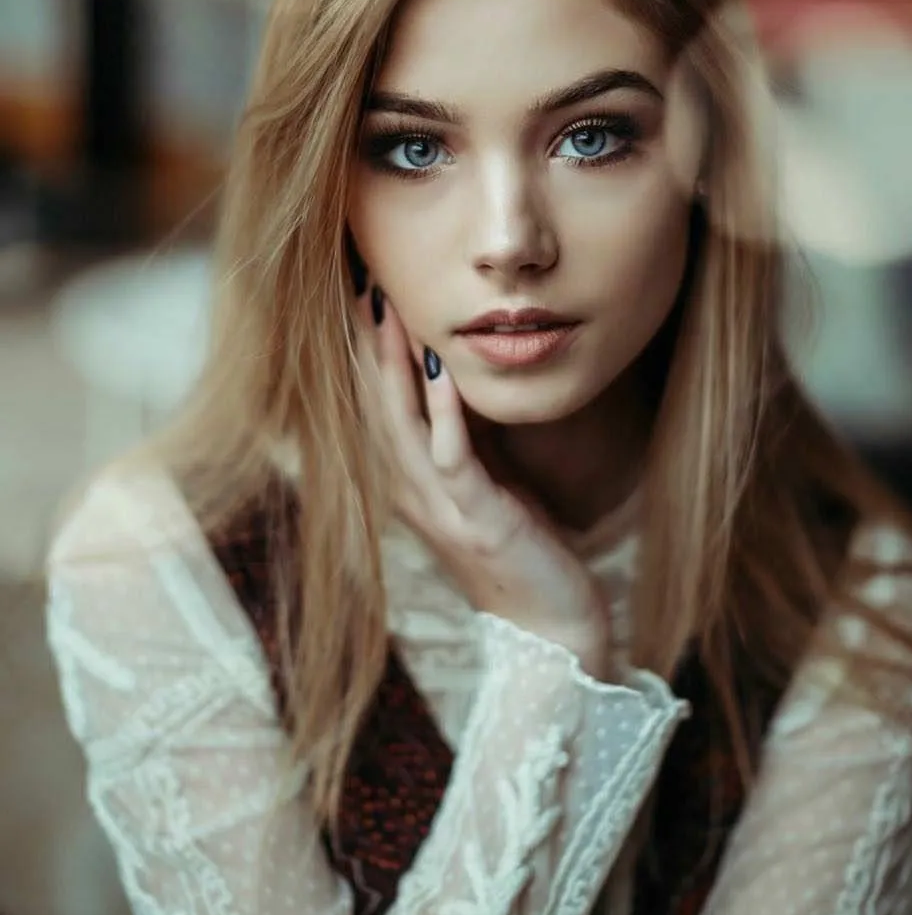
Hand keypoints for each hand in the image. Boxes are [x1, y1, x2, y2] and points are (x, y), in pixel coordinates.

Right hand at [362, 285, 609, 677]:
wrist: (551, 633)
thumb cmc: (522, 556)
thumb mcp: (487, 491)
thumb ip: (465, 447)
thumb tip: (460, 390)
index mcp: (412, 487)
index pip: (376, 407)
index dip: (364, 352)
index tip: (360, 294)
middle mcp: (413, 494)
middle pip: (375, 406)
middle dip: (366, 344)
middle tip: (357, 281)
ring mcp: (440, 509)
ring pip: (401, 424)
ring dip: (393, 363)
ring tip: (384, 307)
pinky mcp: (477, 519)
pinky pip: (452, 454)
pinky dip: (442, 409)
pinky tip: (439, 368)